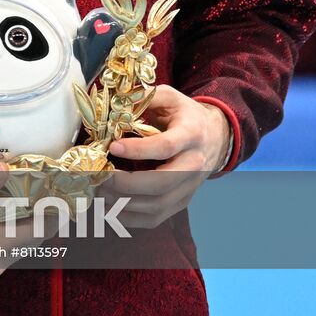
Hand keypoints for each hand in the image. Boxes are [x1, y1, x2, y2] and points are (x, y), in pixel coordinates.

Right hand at [0, 163, 59, 291]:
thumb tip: (5, 168)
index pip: (39, 231)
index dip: (58, 214)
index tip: (72, 198)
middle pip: (28, 240)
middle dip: (42, 218)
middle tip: (52, 194)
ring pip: (11, 249)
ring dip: (22, 228)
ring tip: (28, 204)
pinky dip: (3, 238)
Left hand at [102, 84, 230, 229]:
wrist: (216, 137)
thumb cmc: (185, 114)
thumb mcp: (169, 96)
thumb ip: (144, 97)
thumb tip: (114, 103)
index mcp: (191, 134)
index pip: (165, 147)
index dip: (138, 149)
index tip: (112, 147)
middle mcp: (194, 165)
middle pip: (161, 184)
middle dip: (126, 184)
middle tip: (100, 176)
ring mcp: (189, 188)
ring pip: (157, 206)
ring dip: (124, 203)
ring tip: (99, 191)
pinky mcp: (182, 202)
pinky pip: (156, 219)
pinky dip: (130, 218)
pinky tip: (110, 208)